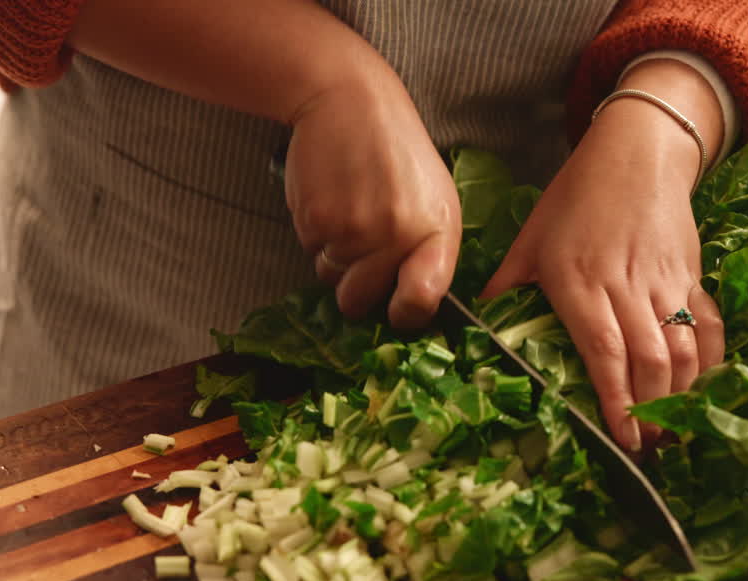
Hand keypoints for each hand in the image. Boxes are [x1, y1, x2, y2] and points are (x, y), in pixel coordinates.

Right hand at [284, 69, 460, 328]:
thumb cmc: (394, 150)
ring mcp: (356, 232)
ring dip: (333, 257)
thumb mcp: (432, 196)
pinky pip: (310, 253)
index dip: (405, 313)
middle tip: (360, 249)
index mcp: (438, 231)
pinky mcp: (317, 222)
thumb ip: (427, 250)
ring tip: (348, 210)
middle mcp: (399, 237)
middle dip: (355, 287)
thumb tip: (410, 303)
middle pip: (362, 302)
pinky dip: (315, 234)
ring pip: (331, 279)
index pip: (423, 301)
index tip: (397, 308)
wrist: (347, 100)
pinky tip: (330, 198)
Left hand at [482, 81, 724, 451]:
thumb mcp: (530, 239)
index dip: (615, 399)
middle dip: (652, 410)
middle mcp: (626, 285)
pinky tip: (701, 390)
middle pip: (650, 359)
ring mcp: (666, 282)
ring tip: (671, 430)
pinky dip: (710, 361)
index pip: (603, 350)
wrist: (637, 153)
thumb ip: (507, 287)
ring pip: (684, 348)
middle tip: (646, 449)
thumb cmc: (575, 198)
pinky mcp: (692, 275)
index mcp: (580, 282)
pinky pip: (708, 325)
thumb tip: (474, 326)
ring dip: (682, 394)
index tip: (622, 439)